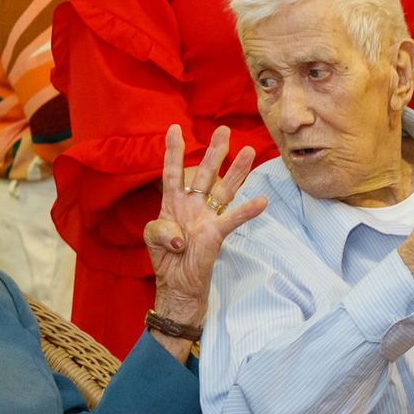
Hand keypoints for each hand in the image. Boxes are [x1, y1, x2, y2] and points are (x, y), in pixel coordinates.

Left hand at [145, 125, 268, 322]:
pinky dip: (246, 211)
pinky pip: (232, 219)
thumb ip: (159, 230)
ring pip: (223, 190)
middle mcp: (192, 205)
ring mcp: (206, 218)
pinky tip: (262, 201)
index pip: (172, 172)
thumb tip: (181, 237)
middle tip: (224, 130)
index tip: (174, 128)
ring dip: (236, 171)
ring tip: (248, 150)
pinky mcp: (216, 234)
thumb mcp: (151, 239)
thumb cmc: (164, 260)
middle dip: (214, 152)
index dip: (173, 151)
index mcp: (173, 203)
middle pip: (204, 173)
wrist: (177, 285)